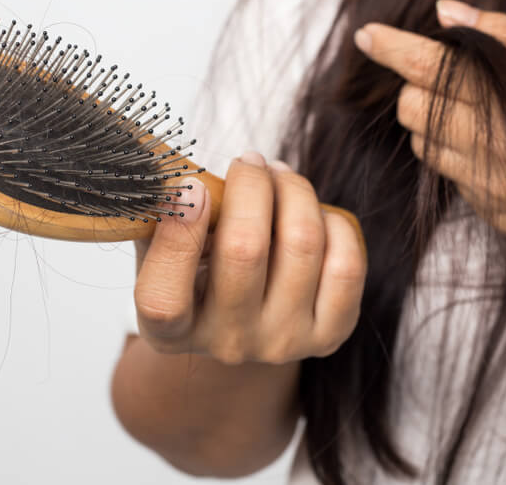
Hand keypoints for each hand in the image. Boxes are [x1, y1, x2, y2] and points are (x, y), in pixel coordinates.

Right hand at [133, 151, 365, 365]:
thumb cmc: (197, 269)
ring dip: (293, 190)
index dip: (179, 237)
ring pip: (302, 244)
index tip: (192, 185)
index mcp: (170, 332)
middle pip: (245, 250)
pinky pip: (345, 264)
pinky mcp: (329, 334)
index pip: (164, 300)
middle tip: (248, 161)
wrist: (245, 319)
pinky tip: (312, 213)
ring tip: (280, 175)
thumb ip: (160, 216)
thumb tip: (173, 169)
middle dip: (251, 184)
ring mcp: (281, 342)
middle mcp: (227, 344)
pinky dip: (332, 223)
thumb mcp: (160, 249)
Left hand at [352, 0, 505, 245]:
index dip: (392, 49)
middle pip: (412, 108)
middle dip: (420, 88)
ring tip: (481, 117)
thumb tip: (446, 11)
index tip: (366, 35)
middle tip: (453, 80)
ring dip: (436, 126)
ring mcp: (489, 187)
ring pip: (424, 147)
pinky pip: (453, 181)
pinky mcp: (493, 216)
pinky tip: (502, 153)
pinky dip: (462, 161)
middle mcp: (491, 146)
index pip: (428, 68)